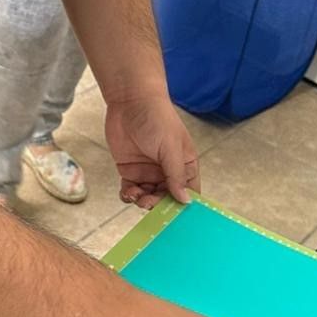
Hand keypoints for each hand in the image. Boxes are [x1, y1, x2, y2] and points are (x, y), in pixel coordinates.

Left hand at [103, 92, 199, 209]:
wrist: (130, 101)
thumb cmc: (157, 118)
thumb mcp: (171, 147)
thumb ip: (176, 175)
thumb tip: (185, 201)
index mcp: (184, 165)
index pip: (189, 191)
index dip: (184, 204)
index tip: (176, 215)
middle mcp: (167, 171)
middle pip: (167, 198)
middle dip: (159, 205)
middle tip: (149, 203)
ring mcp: (148, 172)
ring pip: (148, 197)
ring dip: (143, 202)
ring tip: (136, 196)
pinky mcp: (130, 171)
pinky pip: (131, 191)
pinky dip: (128, 196)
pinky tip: (127, 193)